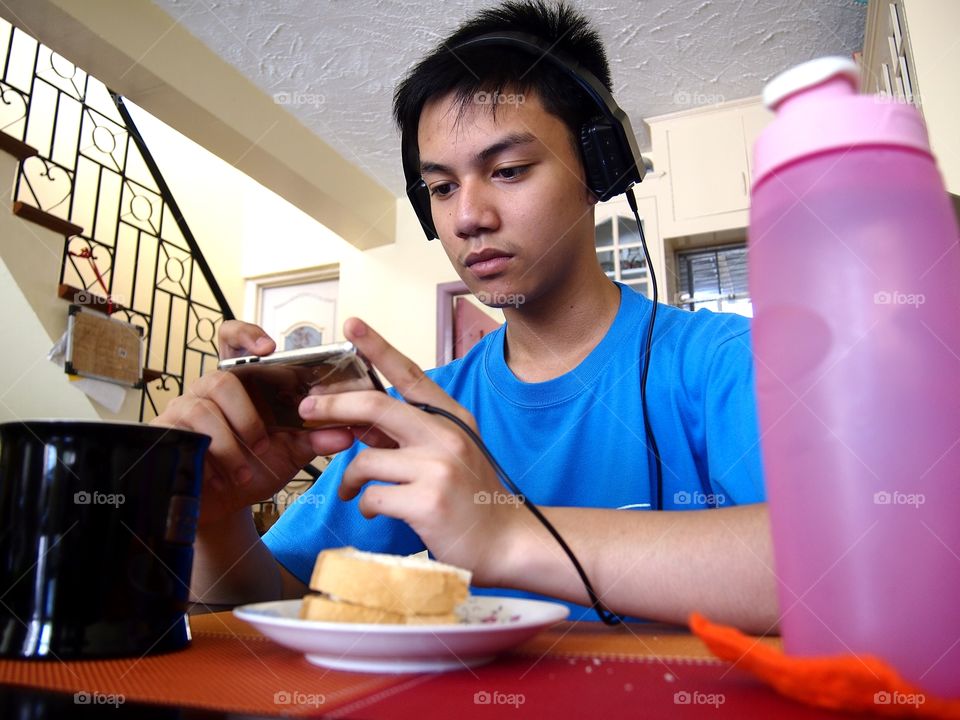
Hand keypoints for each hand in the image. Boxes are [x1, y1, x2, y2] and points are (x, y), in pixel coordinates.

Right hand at [150, 320, 355, 526]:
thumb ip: (315, 439)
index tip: (268, 347)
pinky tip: (223, 478)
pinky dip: (211, 458)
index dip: (246, 333)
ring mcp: (184, 409)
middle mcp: (210, 390)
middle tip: (263, 444)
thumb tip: (345, 433)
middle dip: (247, 416)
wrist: (225, 507)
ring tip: (245, 470)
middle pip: (222, 378)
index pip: (232, 340)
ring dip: (231, 443)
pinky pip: (186, 434)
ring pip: (203, 408)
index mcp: (241, 385)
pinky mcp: (167, 433)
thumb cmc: (256, 469)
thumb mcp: (291, 453)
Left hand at [298, 317, 520, 584]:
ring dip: (350, 479)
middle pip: (377, 405)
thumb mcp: (449, 453)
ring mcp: (438, 467)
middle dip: (334, 405)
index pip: (411, 374)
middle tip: (307, 408)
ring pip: (365, 460)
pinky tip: (376, 512)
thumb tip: (359, 423)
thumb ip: (409, 434)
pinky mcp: (427, 502)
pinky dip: (365, 506)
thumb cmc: (471, 496)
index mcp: (453, 418)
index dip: (378, 347)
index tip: (352, 324)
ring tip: (353, 491)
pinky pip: (372, 496)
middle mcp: (447, 435)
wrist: (506, 540)